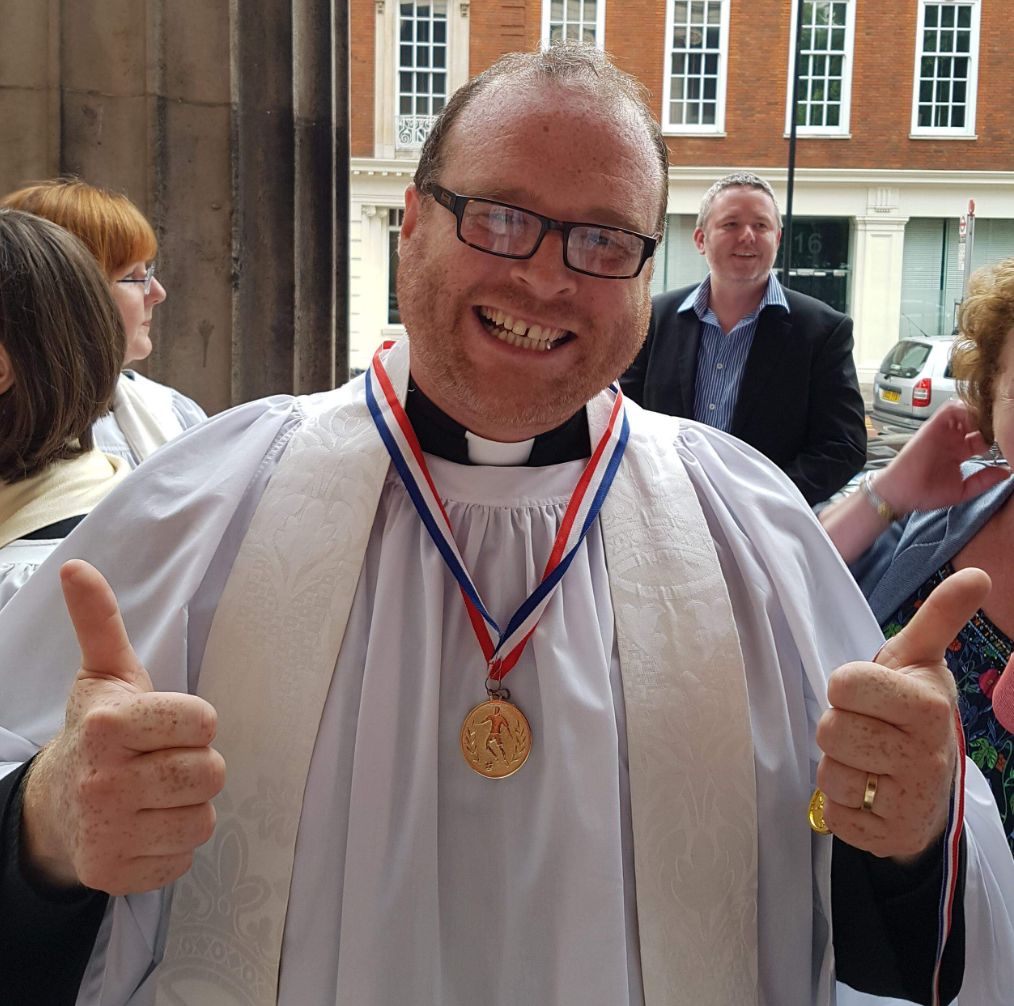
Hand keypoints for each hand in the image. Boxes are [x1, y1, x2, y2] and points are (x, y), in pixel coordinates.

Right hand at [21, 560, 224, 895]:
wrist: (57, 806)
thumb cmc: (99, 731)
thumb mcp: (104, 674)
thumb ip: (100, 622)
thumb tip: (76, 566)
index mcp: (108, 726)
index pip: (205, 722)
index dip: (193, 722)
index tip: (165, 725)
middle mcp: (104, 782)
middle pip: (211, 772)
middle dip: (195, 764)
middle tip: (162, 760)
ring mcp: (108, 833)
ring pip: (203, 819)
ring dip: (188, 806)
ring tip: (155, 793)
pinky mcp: (115, 874)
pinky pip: (185, 857)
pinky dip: (172, 843)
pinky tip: (145, 826)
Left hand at [815, 566, 989, 860]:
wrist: (928, 785)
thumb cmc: (910, 711)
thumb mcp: (919, 660)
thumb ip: (939, 618)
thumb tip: (978, 574)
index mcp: (929, 706)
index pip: (844, 684)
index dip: (847, 688)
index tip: (870, 694)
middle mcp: (925, 755)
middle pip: (830, 730)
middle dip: (840, 726)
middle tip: (868, 729)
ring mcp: (910, 802)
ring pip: (829, 774)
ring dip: (837, 766)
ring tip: (867, 761)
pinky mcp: (889, 837)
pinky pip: (832, 815)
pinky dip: (840, 805)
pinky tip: (867, 794)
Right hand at [875, 399, 1009, 514]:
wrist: (902, 492)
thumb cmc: (926, 494)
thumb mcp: (963, 490)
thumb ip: (984, 480)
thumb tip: (1007, 471)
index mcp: (960, 452)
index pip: (983, 437)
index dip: (996, 438)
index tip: (1006, 443)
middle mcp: (952, 440)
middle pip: (976, 421)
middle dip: (990, 422)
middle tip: (1001, 429)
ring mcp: (943, 432)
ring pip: (965, 411)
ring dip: (978, 414)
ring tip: (987, 424)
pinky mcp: (933, 427)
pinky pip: (951, 409)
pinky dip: (964, 409)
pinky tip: (974, 422)